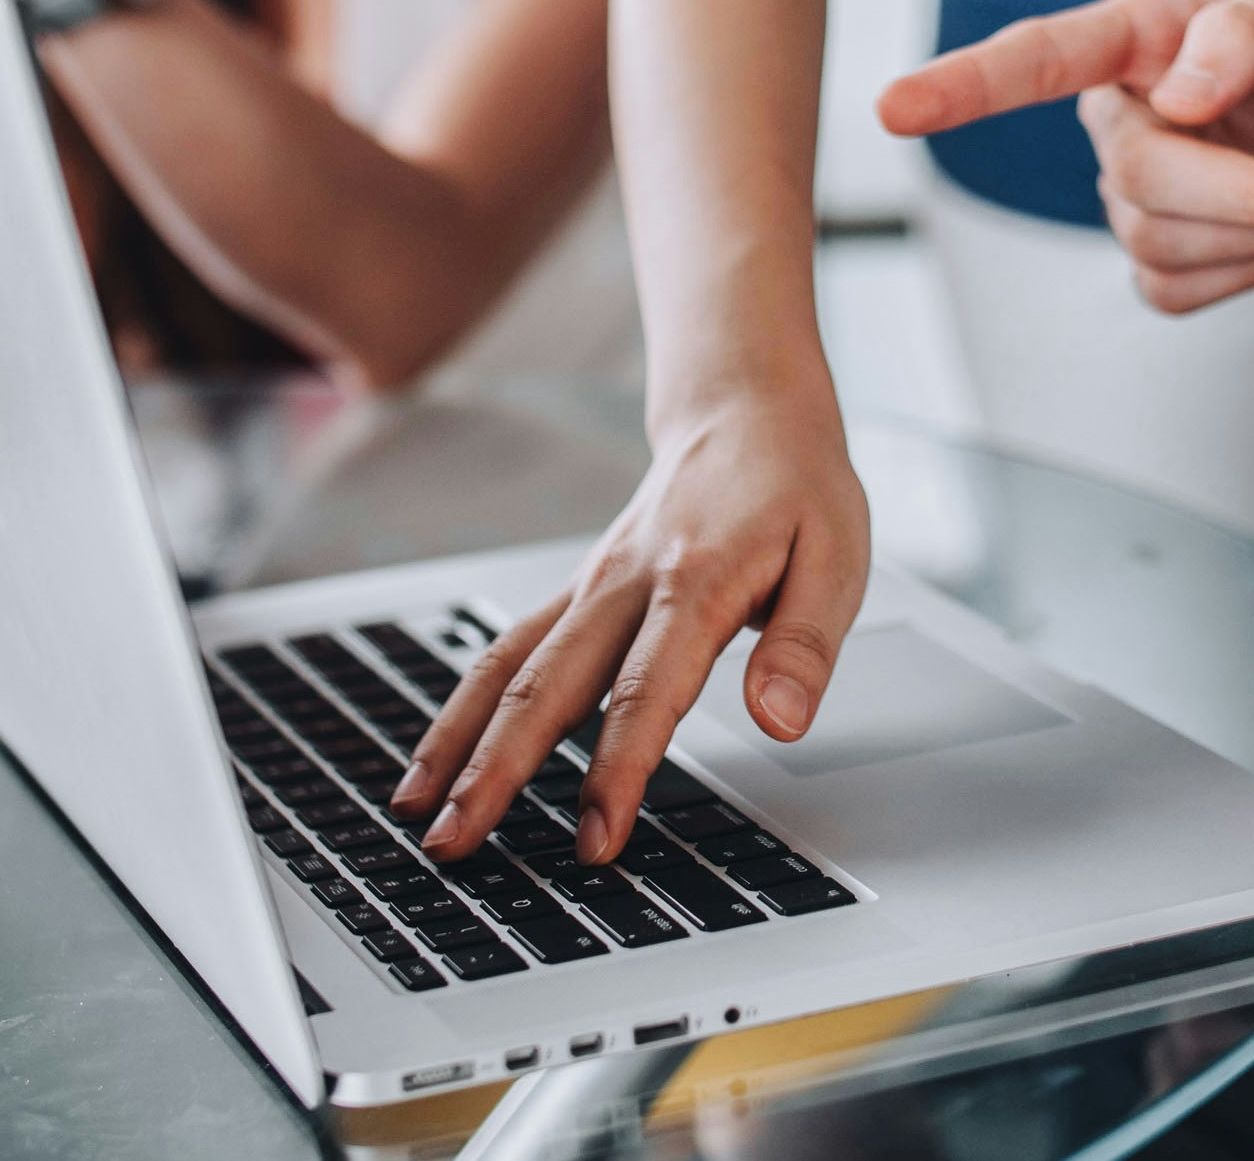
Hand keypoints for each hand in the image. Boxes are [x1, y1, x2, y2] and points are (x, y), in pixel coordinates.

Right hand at [391, 391, 870, 863]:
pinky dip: (464, 706)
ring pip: (506, 666)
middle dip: (496, 771)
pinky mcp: (577, 592)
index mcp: (696, 581)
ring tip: (416, 812)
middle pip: (546, 685)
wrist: (745, 410)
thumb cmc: (796, 488)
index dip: (617, 770)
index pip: (646, 691)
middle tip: (456, 843)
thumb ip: (804, 645)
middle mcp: (625, 584)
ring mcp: (591, 586)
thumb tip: (780, 721)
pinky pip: (507, 650)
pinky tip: (438, 758)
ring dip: (458, 742)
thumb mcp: (837, 557)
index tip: (597, 838)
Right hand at [878, 0, 1253, 312]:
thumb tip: (1179, 94)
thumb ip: (1253, 24)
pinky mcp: (1161, 262)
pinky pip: (1179, 290)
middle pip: (1138, 174)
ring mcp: (1133, 193)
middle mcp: (1121, 113)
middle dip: (1246, 193)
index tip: (893, 108)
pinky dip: (1252, 273)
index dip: (963, 86)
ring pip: (1159, 241)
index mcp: (1141, 33)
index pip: (1038, 58)